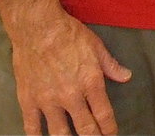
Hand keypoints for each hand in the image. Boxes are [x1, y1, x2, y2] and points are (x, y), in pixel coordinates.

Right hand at [9, 9, 130, 134]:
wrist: (37, 29)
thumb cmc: (69, 34)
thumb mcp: (96, 47)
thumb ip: (111, 66)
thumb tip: (126, 77)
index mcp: (90, 82)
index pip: (104, 114)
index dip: (109, 129)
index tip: (112, 134)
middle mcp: (70, 96)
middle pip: (85, 128)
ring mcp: (48, 100)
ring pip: (59, 132)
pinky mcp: (28, 100)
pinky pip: (32, 126)